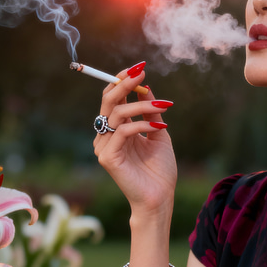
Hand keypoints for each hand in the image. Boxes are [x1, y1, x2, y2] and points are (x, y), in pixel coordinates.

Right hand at [93, 66, 177, 218]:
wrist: (160, 198)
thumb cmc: (160, 170)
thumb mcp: (159, 134)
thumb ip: (151, 111)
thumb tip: (147, 86)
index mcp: (116, 130)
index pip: (113, 99)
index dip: (122, 81)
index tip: (139, 68)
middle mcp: (106, 136)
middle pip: (108, 101)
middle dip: (124, 83)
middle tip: (141, 73)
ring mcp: (104, 147)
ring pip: (117, 113)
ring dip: (141, 105)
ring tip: (163, 107)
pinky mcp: (107, 158)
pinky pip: (122, 131)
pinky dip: (142, 125)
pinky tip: (159, 127)